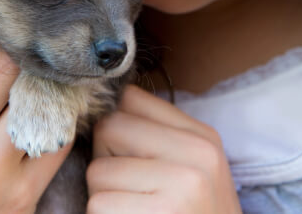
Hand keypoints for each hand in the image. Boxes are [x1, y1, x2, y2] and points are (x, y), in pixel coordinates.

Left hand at [87, 85, 240, 213]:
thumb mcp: (193, 169)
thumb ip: (156, 134)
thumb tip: (105, 104)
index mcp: (203, 138)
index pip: (131, 99)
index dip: (118, 127)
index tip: (130, 154)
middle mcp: (197, 155)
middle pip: (109, 128)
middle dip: (107, 160)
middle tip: (132, 190)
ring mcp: (181, 186)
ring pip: (98, 171)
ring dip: (104, 197)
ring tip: (136, 211)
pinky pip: (98, 204)